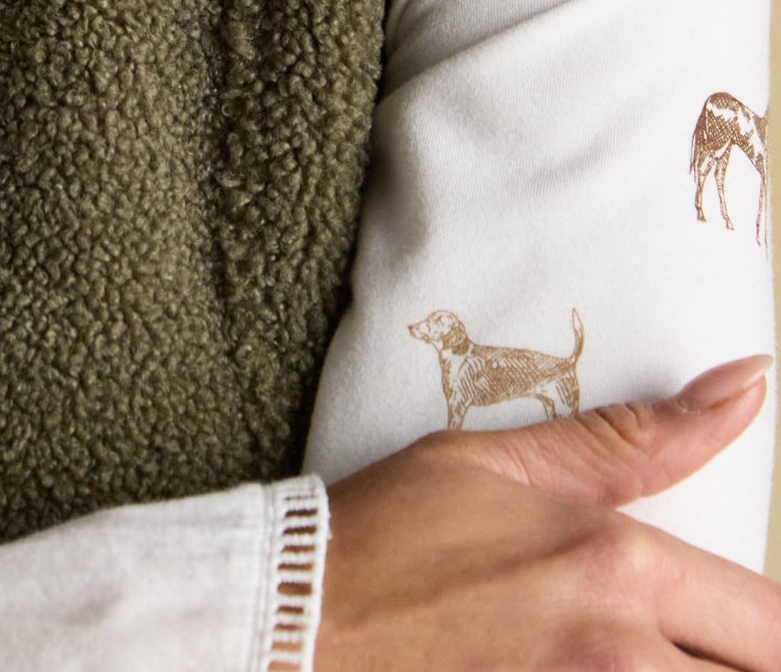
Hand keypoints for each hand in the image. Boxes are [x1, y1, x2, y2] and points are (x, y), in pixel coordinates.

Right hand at [316, 355, 778, 669]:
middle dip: (739, 666)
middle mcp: (621, 660)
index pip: (777, 626)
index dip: (771, 632)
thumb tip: (749, 383)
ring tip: (650, 664)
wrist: (294, 627)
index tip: (741, 630)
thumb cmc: (390, 540)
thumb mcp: (505, 465)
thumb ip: (637, 438)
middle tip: (695, 647)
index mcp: (619, 568)